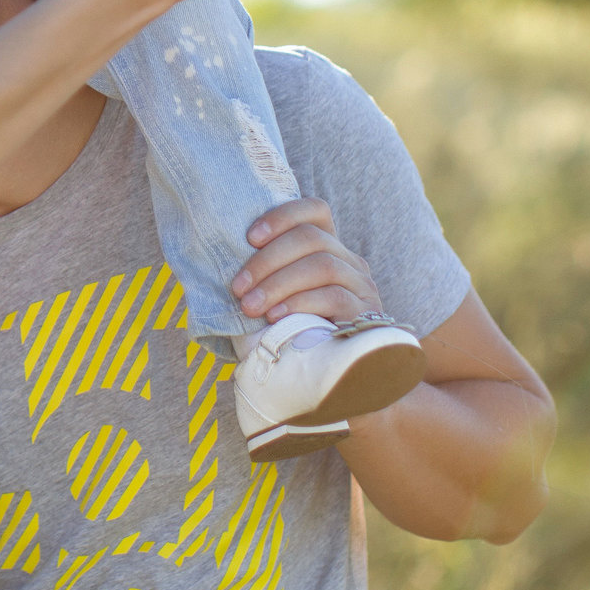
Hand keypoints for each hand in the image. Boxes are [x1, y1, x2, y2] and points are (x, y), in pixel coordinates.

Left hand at [231, 198, 385, 326]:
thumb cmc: (294, 332)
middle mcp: (350, 262)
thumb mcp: (280, 296)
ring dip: (278, 283)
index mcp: (329, 248)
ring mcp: (362, 286)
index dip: (282, 216)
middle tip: (239, 286)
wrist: (333, 378)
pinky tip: (275, 317)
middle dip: (268, 259)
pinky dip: (299, 303)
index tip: (249, 237)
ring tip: (251, 306)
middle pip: (313, 238)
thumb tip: (223, 256)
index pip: (315, 210)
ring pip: (323, 265)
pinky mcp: (366, 313)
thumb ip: (267, 274)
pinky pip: (334, 296)